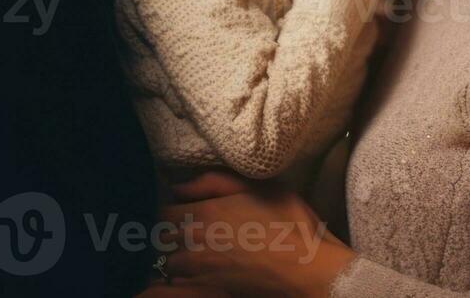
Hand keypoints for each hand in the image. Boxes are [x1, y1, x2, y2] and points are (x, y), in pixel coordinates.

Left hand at [154, 183, 355, 297]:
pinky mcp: (210, 289)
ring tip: (191, 246)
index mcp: (204, 213)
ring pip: (168, 261)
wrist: (309, 270)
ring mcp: (201, 270)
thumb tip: (179, 185)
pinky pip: (181, 281)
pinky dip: (184, 274)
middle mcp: (195, 242)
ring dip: (173, 253)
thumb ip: (214, 181)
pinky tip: (200, 267)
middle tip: (184, 225)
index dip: (170, 207)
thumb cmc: (289, 223)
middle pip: (160, 237)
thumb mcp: (258, 187)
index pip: (162, 211)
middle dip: (168, 230)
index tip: (181, 205)